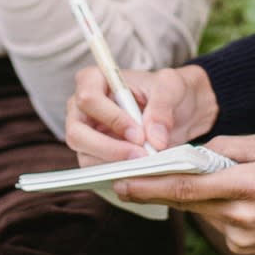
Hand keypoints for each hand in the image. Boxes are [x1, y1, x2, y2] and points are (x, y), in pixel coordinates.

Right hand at [66, 64, 218, 163]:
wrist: (176, 109)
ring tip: (146, 164)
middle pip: (77, 133)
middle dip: (109, 149)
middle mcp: (80, 108)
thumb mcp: (170, 87)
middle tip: (141, 156)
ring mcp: (84, 134)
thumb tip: (155, 139)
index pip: (89, 100)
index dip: (112, 119)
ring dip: (116, 165)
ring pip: (85, 156)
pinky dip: (118, 174)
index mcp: (93, 80)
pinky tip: (140, 171)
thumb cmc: (166, 90)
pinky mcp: (93, 155)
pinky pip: (97, 171)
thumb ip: (162, 108)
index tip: (139, 134)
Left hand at [113, 132, 254, 254]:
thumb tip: (199, 152)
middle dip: (154, 193)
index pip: (186, 187)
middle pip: (186, 203)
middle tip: (124, 184)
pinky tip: (246, 204)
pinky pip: (222, 227)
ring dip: (197, 199)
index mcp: (246, 184)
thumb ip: (232, 147)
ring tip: (218, 184)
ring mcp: (243, 238)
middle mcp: (240, 215)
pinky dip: (221, 212)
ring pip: (204, 214)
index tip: (120, 183)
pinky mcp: (248, 252)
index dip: (149, 187)